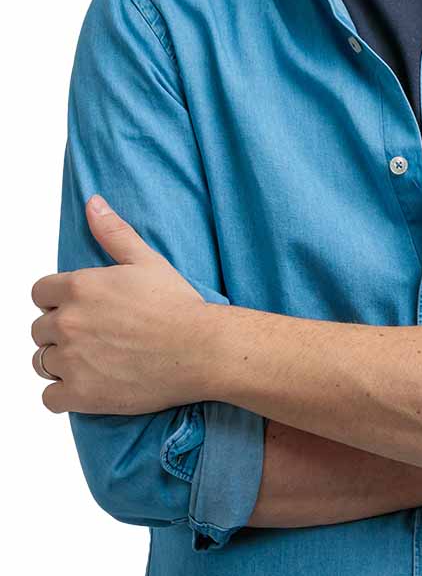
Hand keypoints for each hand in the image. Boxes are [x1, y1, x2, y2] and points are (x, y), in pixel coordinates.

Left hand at [31, 194, 213, 415]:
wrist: (200, 349)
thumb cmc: (177, 305)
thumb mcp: (146, 260)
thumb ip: (113, 232)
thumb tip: (93, 204)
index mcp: (80, 287)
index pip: (39, 293)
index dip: (57, 300)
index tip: (79, 307)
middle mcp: (69, 323)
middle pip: (38, 329)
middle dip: (60, 331)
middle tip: (93, 335)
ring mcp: (72, 361)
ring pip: (42, 362)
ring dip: (60, 362)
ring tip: (91, 359)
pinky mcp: (81, 395)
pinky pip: (49, 398)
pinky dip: (63, 395)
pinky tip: (87, 385)